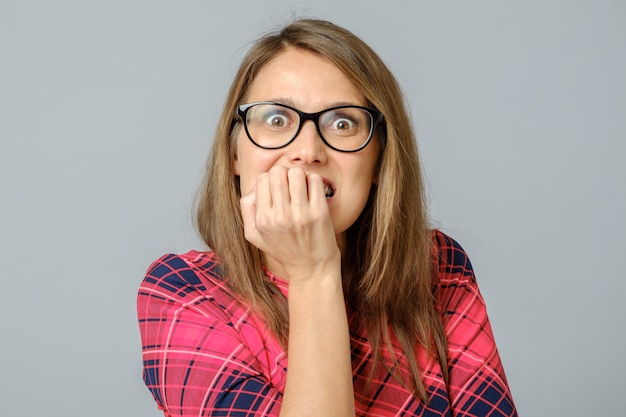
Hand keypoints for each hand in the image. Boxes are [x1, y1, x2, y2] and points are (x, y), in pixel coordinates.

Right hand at [240, 166, 340, 282]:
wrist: (311, 269)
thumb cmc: (284, 249)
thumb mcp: (254, 236)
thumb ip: (247, 209)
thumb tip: (254, 188)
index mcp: (262, 220)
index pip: (262, 179)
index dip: (271, 180)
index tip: (278, 190)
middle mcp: (279, 216)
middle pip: (278, 172)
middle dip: (285, 175)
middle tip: (291, 187)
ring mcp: (300, 214)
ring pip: (297, 173)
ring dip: (300, 177)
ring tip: (302, 189)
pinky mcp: (319, 213)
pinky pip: (315, 180)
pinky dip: (314, 182)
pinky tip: (313, 193)